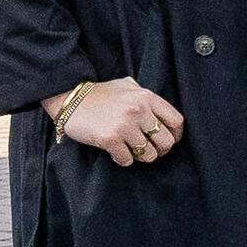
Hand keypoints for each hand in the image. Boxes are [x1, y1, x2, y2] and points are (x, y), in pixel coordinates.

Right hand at [60, 78, 185, 166]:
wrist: (69, 98)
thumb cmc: (99, 94)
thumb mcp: (126, 86)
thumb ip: (144, 96)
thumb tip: (161, 112)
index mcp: (147, 97)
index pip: (176, 121)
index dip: (176, 135)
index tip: (170, 140)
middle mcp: (139, 110)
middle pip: (166, 141)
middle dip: (160, 150)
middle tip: (150, 150)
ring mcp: (125, 125)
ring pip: (148, 154)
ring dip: (141, 157)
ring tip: (131, 151)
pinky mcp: (110, 139)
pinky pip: (127, 160)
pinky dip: (123, 159)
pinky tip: (116, 153)